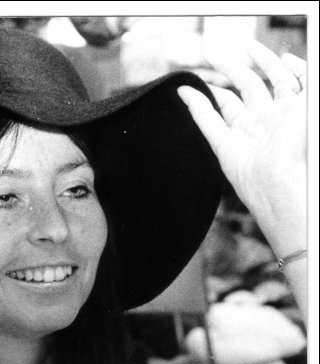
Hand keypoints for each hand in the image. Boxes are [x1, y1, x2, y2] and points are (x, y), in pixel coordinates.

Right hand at [177, 42, 305, 254]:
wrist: (289, 187)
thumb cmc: (305, 147)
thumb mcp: (310, 101)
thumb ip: (304, 76)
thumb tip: (285, 60)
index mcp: (294, 110)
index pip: (280, 78)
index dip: (266, 60)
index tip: (250, 47)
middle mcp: (269, 120)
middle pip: (249, 86)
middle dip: (231, 67)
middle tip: (211, 53)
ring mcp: (246, 134)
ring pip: (226, 101)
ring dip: (212, 84)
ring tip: (197, 68)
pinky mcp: (225, 149)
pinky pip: (207, 122)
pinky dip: (195, 106)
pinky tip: (184, 91)